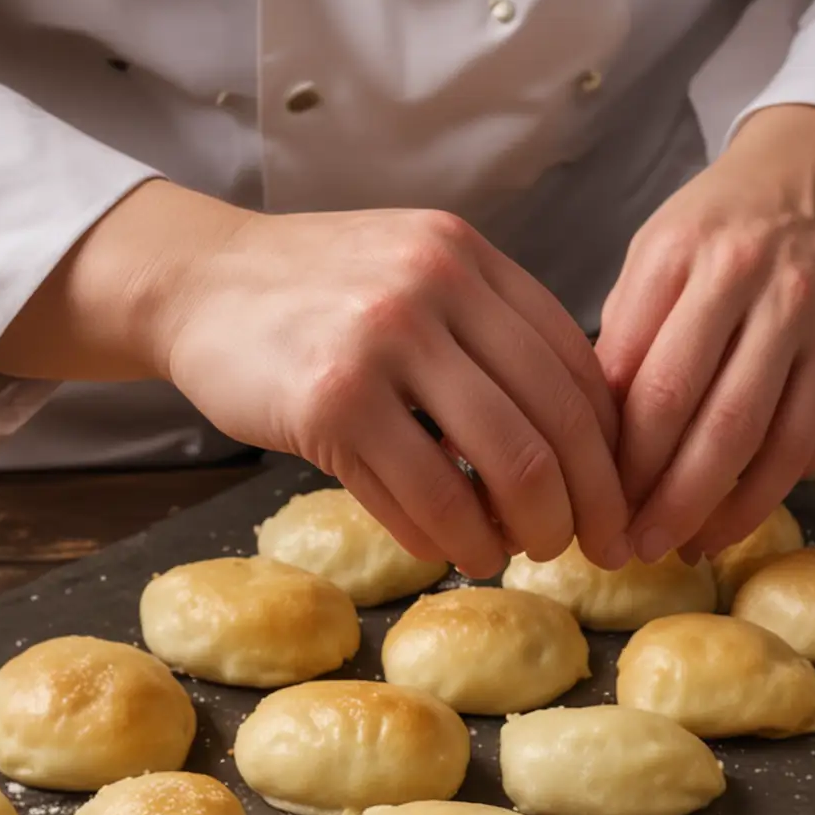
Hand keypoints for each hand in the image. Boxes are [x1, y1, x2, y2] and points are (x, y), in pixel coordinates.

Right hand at [0, 187, 627, 577]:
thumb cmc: (319, 298)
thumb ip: (490, 338)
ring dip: (519, 532)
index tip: (618, 505)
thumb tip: (579, 443)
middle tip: (585, 550)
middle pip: (555, 426)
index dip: (611, 453)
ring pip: (501, 467)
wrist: (197, 282)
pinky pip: (420, 496)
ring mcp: (382, 343)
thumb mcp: (417, 281)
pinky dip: (446, 540)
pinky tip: (452, 552)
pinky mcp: (331, 402)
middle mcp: (436, 289)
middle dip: (585, 507)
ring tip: (511, 555)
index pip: (579, 370)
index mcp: (470, 259)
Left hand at [596, 105, 814, 560]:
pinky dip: (764, 497)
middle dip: (658, 496)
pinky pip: (804, 446)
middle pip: (699, 414)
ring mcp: (807, 323)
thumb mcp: (651, 259)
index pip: (640, 376)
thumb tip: (587, 444)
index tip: (586, 503)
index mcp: (683, 255)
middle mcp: (750, 283)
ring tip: (675, 549)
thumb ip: (623, 341)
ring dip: (712, 510)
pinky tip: (727, 527)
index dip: (611, 455)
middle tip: (626, 547)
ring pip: (758, 440)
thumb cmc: (715, 232)